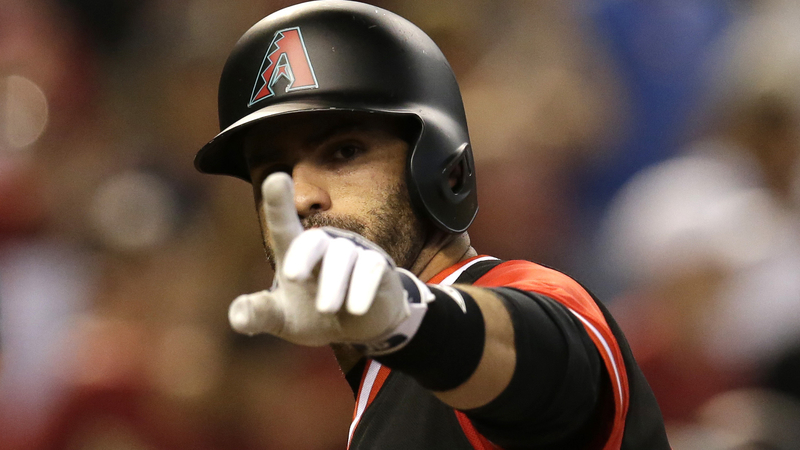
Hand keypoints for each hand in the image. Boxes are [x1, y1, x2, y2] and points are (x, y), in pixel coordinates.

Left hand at [228, 172, 432, 350]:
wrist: (358, 328)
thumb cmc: (314, 315)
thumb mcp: (283, 319)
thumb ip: (259, 314)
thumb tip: (236, 317)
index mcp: (295, 253)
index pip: (284, 224)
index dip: (280, 202)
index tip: (276, 178)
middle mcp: (324, 246)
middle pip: (312, 240)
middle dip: (302, 255)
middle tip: (291, 277)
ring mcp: (353, 253)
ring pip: (343, 256)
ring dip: (333, 283)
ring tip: (326, 310)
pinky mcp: (377, 266)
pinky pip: (370, 268)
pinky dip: (362, 289)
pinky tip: (356, 309)